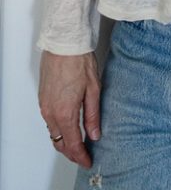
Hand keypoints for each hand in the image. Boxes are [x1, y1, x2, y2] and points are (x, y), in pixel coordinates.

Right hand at [39, 50, 100, 168]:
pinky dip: (58, 129)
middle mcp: (51, 113)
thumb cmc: (80, 61)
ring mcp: (44, 106)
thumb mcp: (93, 89)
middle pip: (59, 142)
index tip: (88, 161)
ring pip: (53, 133)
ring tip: (79, 142)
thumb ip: (93, 115)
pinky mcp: (42, 99)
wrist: (64, 43)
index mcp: (65, 113)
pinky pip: (49, 122)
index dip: (81, 156)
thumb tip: (95, 134)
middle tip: (84, 155)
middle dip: (72, 152)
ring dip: (64, 141)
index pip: (72, 144)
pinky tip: (68, 126)